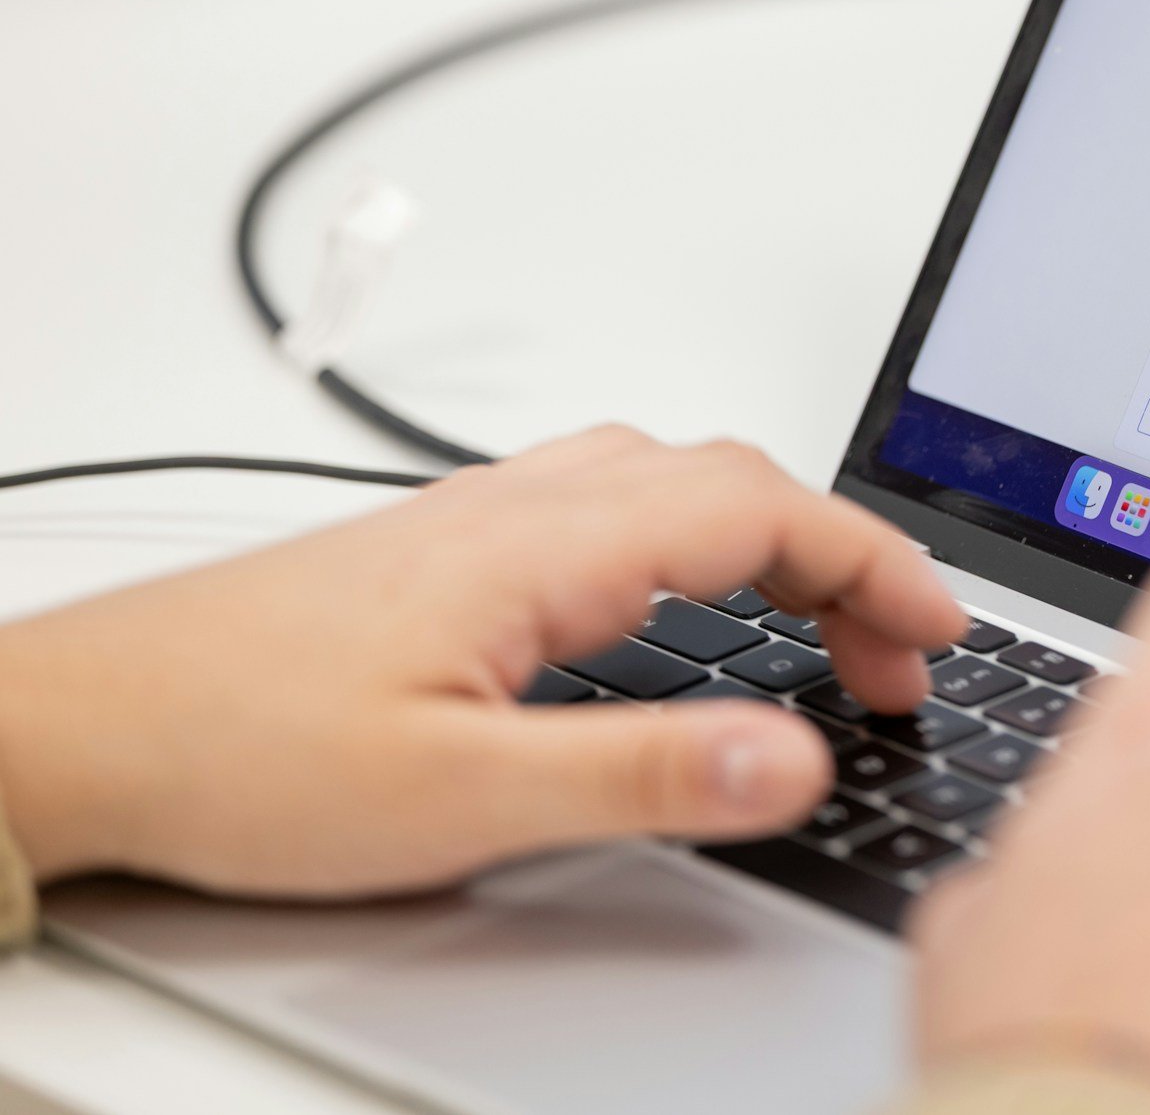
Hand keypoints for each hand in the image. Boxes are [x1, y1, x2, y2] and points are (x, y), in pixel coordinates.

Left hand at [0, 426, 963, 893]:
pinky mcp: (440, 548)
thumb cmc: (236, 753)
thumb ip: (639, 774)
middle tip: (893, 658)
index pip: (765, 513)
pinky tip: (676, 601)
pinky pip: (613, 498)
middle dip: (842, 556)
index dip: (875, 566)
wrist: (75, 727)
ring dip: (771, 536)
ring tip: (814, 624)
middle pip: (733, 479)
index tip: (936, 633)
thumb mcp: (456, 798)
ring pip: (671, 479)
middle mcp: (517, 507)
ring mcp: (475, 518)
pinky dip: (698, 534)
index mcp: (545, 547)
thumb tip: (793, 757)